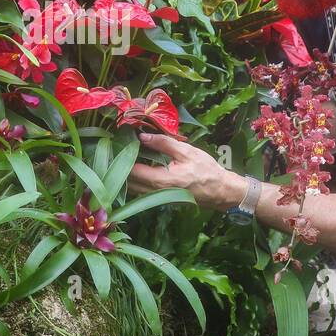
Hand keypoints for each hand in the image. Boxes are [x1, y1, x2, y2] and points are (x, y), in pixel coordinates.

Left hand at [127, 132, 247, 210]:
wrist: (221, 190)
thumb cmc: (206, 170)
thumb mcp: (186, 151)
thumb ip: (163, 143)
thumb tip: (142, 136)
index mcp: (162, 180)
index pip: (132, 171)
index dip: (122, 159)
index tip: (117, 145)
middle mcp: (156, 193)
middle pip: (129, 183)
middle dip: (119, 168)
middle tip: (114, 151)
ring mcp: (158, 198)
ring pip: (133, 189)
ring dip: (126, 176)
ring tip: (121, 158)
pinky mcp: (161, 199)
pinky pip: (141, 192)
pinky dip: (134, 181)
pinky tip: (134, 168)